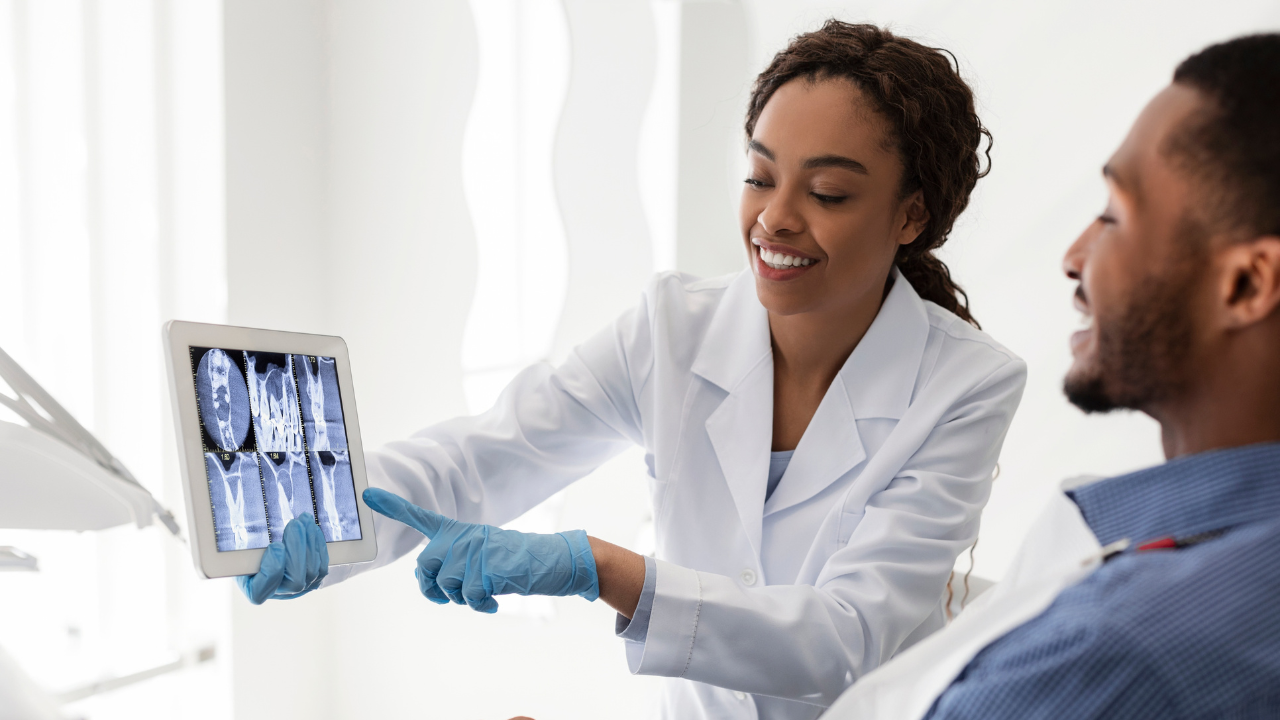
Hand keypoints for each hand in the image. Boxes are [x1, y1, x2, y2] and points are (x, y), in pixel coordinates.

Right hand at [236, 515, 328, 603]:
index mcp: (254, 591)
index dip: (272, 571)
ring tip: (304, 520)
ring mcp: (299, 590)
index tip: (275, 545)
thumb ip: (243, 551)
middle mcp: (278, 594)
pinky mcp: (314, 580)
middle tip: (294, 524)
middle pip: (295, 581)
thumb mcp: (241, 551)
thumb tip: (255, 540)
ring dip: (310, 542)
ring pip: (312, 572)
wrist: (265, 554)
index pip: (260, 592)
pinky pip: (322, 566)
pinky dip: (319, 546)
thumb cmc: (250, 553)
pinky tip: (313, 529)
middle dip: (297, 549)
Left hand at [363, 488, 598, 612]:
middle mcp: (461, 537)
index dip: (392, 505)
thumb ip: (453, 562)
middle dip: (434, 589)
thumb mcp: (480, 555)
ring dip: (462, 599)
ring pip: (447, 586)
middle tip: (452, 597)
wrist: (550, 560)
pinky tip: (494, 601)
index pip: (419, 517)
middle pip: (425, 568)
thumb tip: (430, 583)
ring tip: (484, 592)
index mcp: (458, 531)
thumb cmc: (513, 562)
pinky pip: (468, 598)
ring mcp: (472, 551)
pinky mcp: (485, 567)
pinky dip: (481, 605)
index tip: (367, 492)